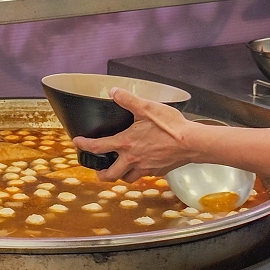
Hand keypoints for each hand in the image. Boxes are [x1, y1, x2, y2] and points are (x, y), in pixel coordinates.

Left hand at [72, 88, 202, 182]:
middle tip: (98, 169)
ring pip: (126, 178)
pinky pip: (143, 176)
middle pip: (110, 175)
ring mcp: (145, 168)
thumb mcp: (147, 107)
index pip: (98, 147)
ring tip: (119, 168)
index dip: (84, 145)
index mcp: (126, 143)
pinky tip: (142, 164)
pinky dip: (138, 172)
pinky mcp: (157, 171)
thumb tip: (113, 92)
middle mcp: (132, 159)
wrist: (192, 143)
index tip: (76, 143)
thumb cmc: (170, 126)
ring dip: (120, 174)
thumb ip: (128, 99)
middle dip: (101, 174)